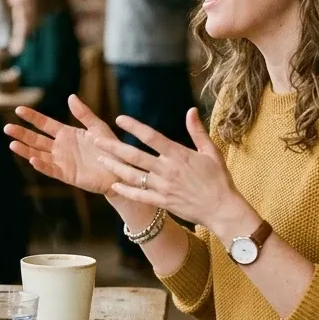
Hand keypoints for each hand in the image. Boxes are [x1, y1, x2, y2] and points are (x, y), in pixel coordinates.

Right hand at [4, 94, 119, 194]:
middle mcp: (61, 147)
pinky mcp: (67, 175)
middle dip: (21, 133)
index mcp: (67, 133)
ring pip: (39, 154)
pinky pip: (51, 170)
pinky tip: (32, 160)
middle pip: (36, 139)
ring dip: (25, 150)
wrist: (121, 170)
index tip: (18, 110)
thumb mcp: (97, 127)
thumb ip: (84, 113)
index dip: (32, 117)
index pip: (45, 124)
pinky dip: (42, 166)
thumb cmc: (111, 148)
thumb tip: (70, 97)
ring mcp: (62, 161)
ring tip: (12, 143)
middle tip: (6, 127)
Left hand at [95, 107, 241, 228]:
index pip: (151, 137)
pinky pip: (139, 196)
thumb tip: (191, 110)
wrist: (222, 209)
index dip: (134, 127)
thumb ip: (197, 131)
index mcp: (178, 155)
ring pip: (132, 176)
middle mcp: (167, 170)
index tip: (119, 119)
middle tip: (96, 140)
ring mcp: (163, 187)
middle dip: (113, 147)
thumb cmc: (219, 179)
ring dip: (114, 167)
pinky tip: (113, 185)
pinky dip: (125, 191)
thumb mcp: (210, 152)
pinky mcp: (162, 202)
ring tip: (99, 159)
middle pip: (134, 156)